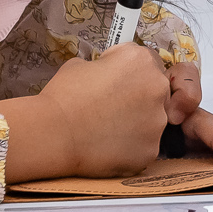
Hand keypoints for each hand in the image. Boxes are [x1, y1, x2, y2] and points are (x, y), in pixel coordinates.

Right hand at [29, 40, 172, 176]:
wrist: (54, 133)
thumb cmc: (64, 94)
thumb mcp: (83, 64)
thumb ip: (107, 65)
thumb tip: (109, 72)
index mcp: (142, 61)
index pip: (148, 61)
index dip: (130, 71)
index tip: (116, 81)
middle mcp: (158, 88)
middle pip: (156, 91)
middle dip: (140, 96)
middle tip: (113, 107)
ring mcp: (158, 122)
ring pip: (153, 120)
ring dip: (138, 123)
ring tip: (108, 130)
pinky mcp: (151, 150)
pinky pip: (145, 145)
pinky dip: (131, 146)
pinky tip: (109, 146)